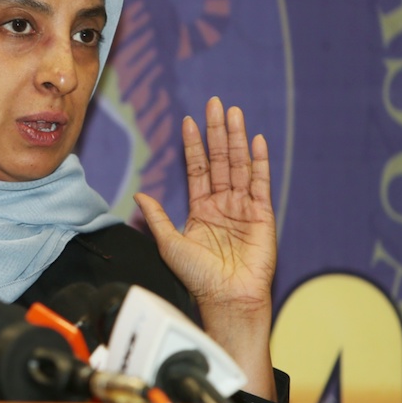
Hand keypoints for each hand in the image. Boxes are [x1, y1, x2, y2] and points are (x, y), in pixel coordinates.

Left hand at [134, 96, 275, 397]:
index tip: (189, 121)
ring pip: (239, 165)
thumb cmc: (199, 278)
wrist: (227, 299)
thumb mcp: (169, 243)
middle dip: (217, 131)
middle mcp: (222, 204)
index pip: (196, 169)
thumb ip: (157, 217)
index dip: (193, 145)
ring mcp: (243, 207)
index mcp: (200, 209)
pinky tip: (257, 141)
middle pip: (219, 159)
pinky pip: (260, 183)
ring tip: (234, 113)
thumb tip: (139, 194)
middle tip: (215, 103)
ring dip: (237, 138)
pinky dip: (259, 161)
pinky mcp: (262, 214)